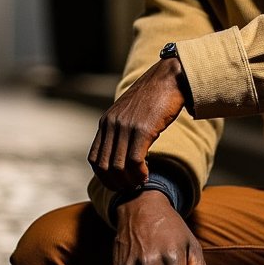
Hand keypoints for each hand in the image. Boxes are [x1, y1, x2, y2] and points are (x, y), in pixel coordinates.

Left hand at [89, 58, 185, 190]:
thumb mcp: (130, 112)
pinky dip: (139, 173)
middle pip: (104, 167)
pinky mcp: (143, 129)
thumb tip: (122, 152)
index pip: (94, 159)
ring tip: (140, 182)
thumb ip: (122, 129)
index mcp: (106, 122)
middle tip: (131, 187)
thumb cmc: (154, 96)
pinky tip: (147, 174)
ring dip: (129, 181)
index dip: (103, 177)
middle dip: (116, 183)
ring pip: (118, 167)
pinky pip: (134, 161)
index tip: (119, 183)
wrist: (169, 77)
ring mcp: (126, 126)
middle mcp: (112, 124)